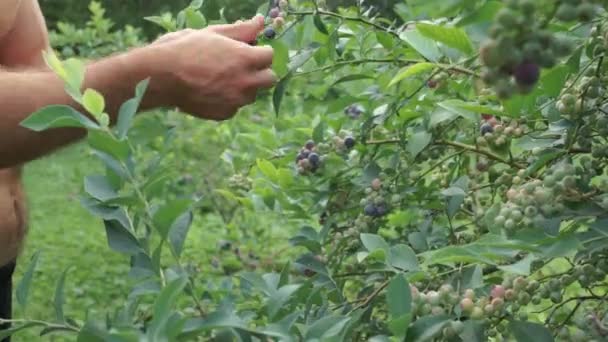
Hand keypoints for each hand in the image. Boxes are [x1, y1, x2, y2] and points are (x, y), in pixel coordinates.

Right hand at [145, 16, 274, 120]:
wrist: (160, 76)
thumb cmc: (183, 49)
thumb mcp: (213, 33)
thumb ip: (241, 30)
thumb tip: (260, 22)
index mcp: (245, 58)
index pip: (269, 56)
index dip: (260, 52)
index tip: (250, 51)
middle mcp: (245, 82)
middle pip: (269, 79)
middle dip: (260, 72)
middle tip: (242, 67)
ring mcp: (236, 100)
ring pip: (252, 94)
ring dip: (244, 87)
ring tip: (221, 78)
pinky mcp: (225, 113)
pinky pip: (235, 107)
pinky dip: (228, 100)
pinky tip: (211, 91)